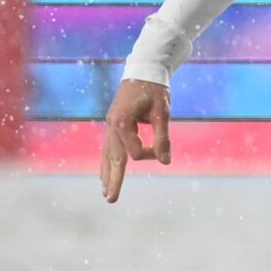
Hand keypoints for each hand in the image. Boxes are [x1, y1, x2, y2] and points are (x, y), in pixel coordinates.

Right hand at [100, 78, 172, 202]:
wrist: (144, 71)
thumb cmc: (155, 90)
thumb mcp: (163, 113)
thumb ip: (163, 138)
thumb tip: (166, 162)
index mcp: (122, 122)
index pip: (135, 152)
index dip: (152, 154)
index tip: (163, 149)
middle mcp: (112, 126)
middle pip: (113, 158)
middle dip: (113, 180)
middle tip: (111, 199)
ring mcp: (110, 126)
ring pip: (108, 154)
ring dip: (107, 173)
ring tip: (106, 191)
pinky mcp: (113, 125)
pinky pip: (108, 147)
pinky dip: (107, 161)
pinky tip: (105, 173)